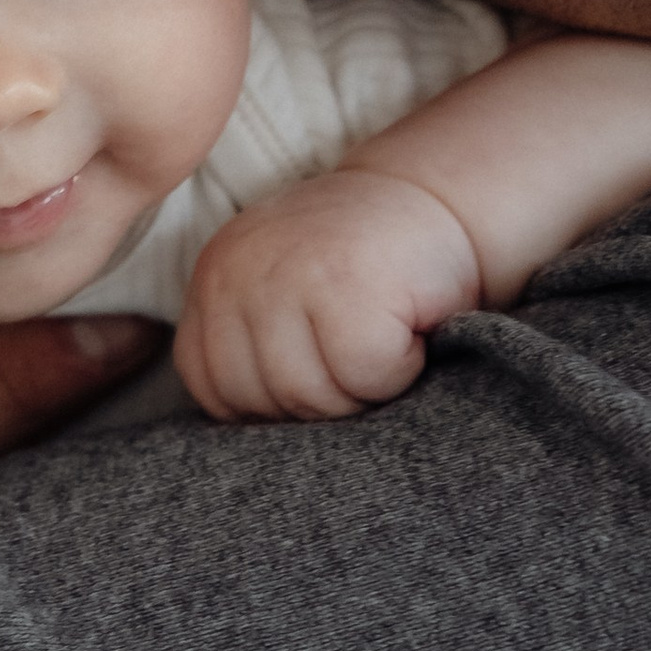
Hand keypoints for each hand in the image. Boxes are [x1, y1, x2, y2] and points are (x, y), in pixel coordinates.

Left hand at [173, 169, 483, 420]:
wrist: (440, 198)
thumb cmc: (367, 267)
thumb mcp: (283, 295)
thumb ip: (248, 348)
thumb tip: (246, 453)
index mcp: (214, 278)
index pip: (210, 386)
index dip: (270, 401)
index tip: (319, 366)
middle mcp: (237, 270)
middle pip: (261, 402)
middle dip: (321, 399)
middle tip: (359, 349)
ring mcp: (287, 275)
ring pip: (311, 397)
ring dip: (362, 389)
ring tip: (381, 336)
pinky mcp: (347, 286)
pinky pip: (366, 377)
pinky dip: (400, 372)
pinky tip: (407, 329)